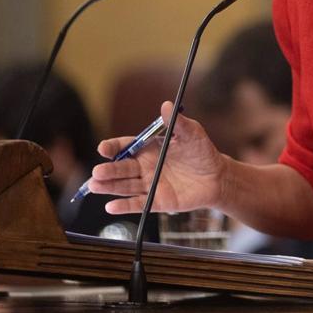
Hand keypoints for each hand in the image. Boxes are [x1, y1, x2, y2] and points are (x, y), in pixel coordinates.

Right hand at [88, 101, 227, 214]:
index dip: (113, 147)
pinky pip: (137, 204)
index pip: (126, 147)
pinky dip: (124, 206)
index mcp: (149, 149)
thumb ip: (178, 123)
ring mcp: (149, 185)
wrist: (217, 177)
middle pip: (121, 168)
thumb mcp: (192, 134)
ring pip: (124, 186)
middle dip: (108, 170)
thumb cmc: (202, 152)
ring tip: (95, 186)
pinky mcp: (156, 201)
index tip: (103, 149)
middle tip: (97, 172)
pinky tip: (111, 207)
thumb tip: (167, 105)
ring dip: (109, 187)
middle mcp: (144, 167)